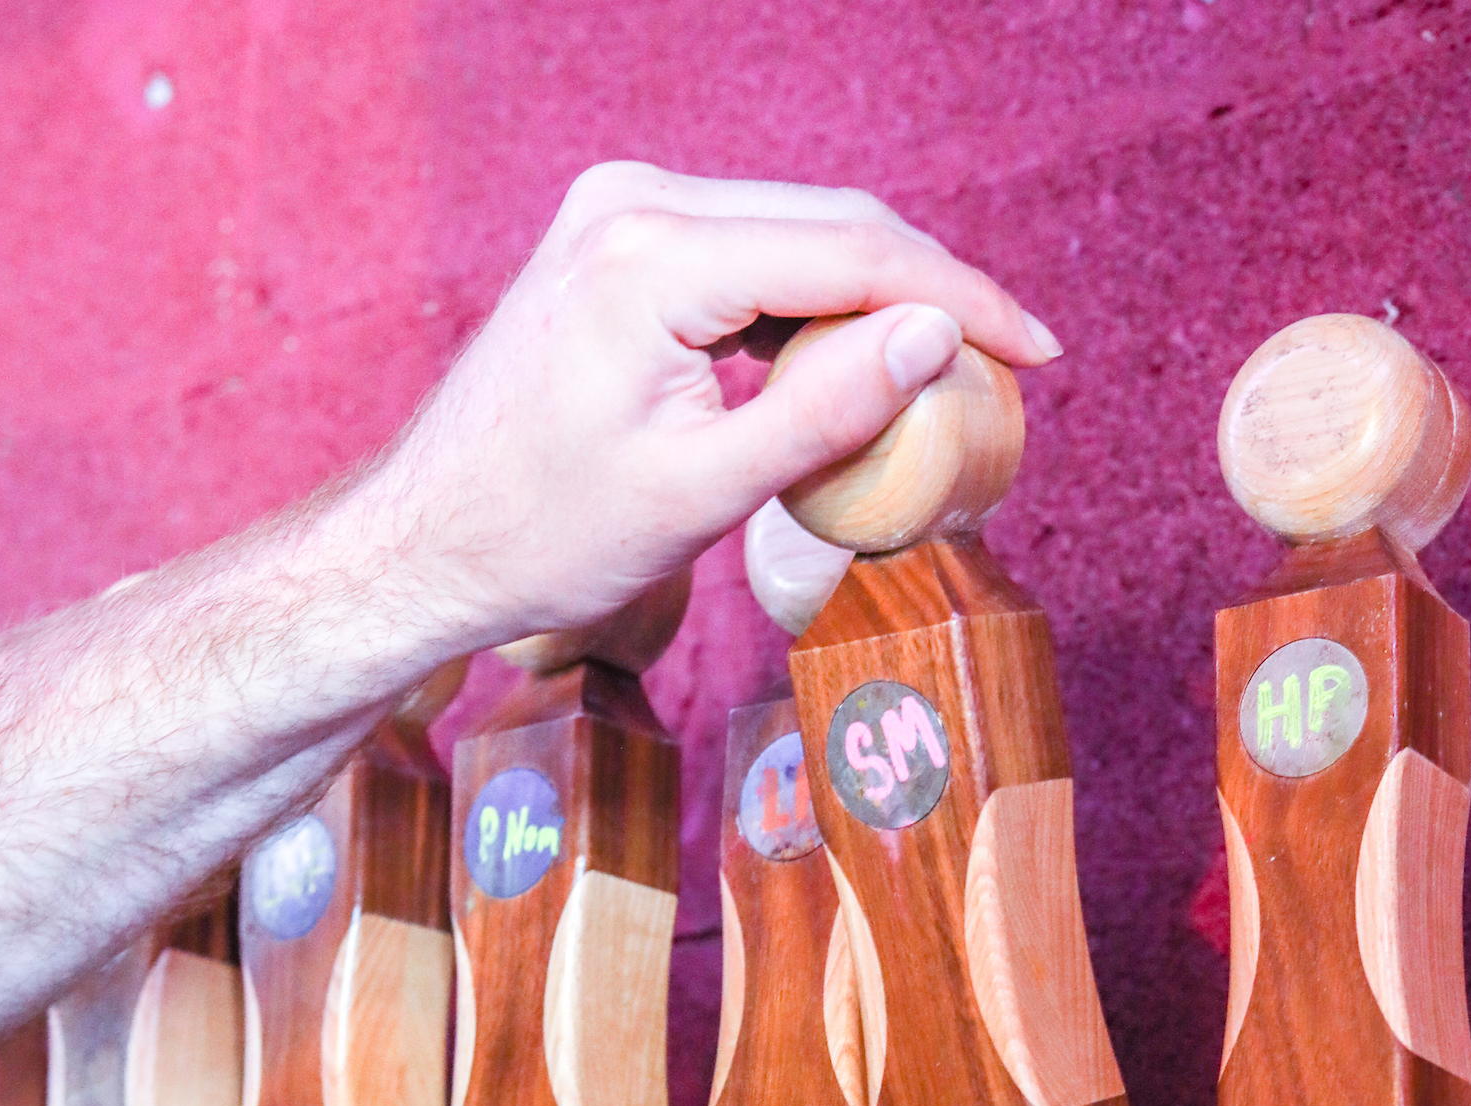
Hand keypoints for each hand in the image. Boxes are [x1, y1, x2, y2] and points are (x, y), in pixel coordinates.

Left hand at [375, 165, 1060, 648]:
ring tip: (953, 374)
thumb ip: (825, 411)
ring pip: (801, 232)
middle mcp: (636, 202)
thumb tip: (940, 337)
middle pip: (835, 224)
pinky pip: (754, 252)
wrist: (432, 538)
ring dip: (882, 297)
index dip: (962, 300)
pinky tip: (863, 363)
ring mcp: (624, 212)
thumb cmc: (546, 535)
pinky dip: (819, 304)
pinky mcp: (623, 239)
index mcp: (652, 253)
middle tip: (1015, 366)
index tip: (1039, 354)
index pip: (852, 252)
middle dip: (935, 292)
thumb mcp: (702, 494)